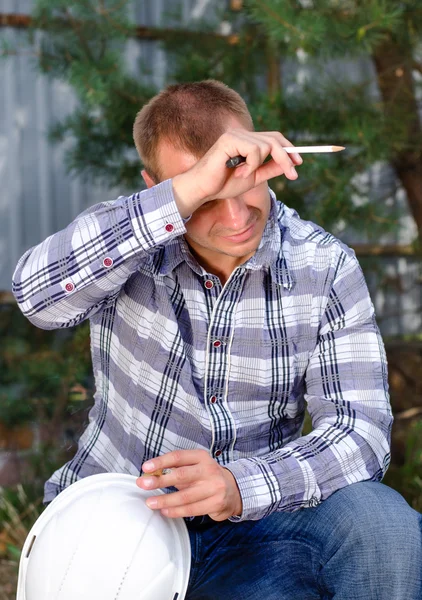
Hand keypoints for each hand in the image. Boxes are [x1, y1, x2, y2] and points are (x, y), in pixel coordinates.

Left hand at [136, 449, 241, 520]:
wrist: (234, 490)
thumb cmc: (207, 477)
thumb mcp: (195, 466)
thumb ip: (176, 469)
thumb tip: (151, 475)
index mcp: (201, 457)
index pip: (178, 457)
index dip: (161, 462)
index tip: (146, 467)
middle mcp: (209, 470)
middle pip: (181, 475)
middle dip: (160, 480)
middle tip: (143, 484)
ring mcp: (214, 487)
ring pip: (185, 496)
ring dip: (165, 500)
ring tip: (150, 502)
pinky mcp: (216, 503)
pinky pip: (192, 509)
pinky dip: (176, 511)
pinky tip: (165, 511)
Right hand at [172, 129, 302, 216]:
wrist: (204, 190)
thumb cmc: (224, 184)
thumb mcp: (253, 177)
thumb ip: (269, 169)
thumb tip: (288, 164)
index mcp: (247, 141)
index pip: (273, 138)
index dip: (289, 149)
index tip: (300, 163)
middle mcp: (242, 134)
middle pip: (274, 139)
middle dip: (287, 157)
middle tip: (293, 174)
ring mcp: (235, 135)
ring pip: (265, 146)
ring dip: (258, 165)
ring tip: (243, 175)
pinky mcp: (229, 140)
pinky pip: (253, 150)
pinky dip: (250, 165)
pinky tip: (238, 172)